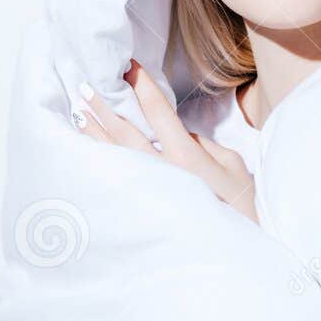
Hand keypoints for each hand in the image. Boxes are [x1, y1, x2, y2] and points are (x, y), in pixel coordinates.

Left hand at [74, 60, 257, 222]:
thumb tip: (177, 132)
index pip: (157, 111)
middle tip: (84, 85)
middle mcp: (161, 172)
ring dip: (94, 131)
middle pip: (125, 131)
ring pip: (113, 155)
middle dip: (104, 106)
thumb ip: (202, 144)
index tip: (128, 66)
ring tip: (77, 111)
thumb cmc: (243, 207)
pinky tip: (88, 150)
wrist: (237, 254)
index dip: (142, 85)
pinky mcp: (142, 209)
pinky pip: (114, 180)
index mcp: (186, 157)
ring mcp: (148, 193)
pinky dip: (99, 161)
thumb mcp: (232, 166)